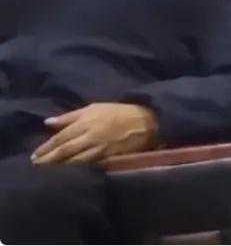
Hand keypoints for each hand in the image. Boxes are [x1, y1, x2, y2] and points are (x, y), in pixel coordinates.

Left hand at [32, 103, 158, 164]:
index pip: (60, 137)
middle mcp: (90, 136)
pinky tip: (69, 174)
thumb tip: (48, 122)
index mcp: (85, 122)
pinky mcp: (108, 156)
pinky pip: (89, 165)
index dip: (46, 148)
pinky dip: (77, 169)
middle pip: (65, 150)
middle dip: (49, 159)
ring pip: (75, 160)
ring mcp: (100, 148)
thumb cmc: (117, 112)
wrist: (144, 121)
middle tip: (36, 167)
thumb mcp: (94, 108)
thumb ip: (70, 116)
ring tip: (49, 173)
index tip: (34, 156)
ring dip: (60, 167)